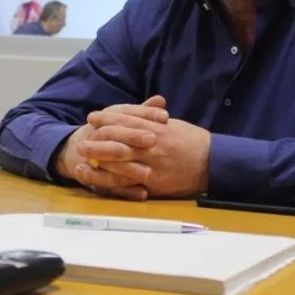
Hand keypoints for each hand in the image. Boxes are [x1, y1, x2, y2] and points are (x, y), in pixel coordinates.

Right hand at [54, 96, 167, 200]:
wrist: (76, 151)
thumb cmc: (110, 133)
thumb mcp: (124, 119)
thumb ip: (143, 112)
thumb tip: (161, 100)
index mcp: (107, 118)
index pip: (125, 112)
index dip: (145, 113)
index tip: (165, 117)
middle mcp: (96, 135)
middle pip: (113, 133)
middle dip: (132, 137)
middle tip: (153, 140)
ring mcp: (92, 157)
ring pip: (107, 161)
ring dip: (128, 168)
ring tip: (148, 172)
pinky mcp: (93, 177)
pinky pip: (106, 185)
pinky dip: (125, 190)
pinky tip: (142, 193)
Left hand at [83, 112, 210, 198]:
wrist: (213, 162)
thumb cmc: (194, 142)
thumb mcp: (174, 125)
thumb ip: (154, 119)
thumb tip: (138, 112)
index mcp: (157, 127)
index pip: (126, 119)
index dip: (107, 118)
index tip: (93, 117)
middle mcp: (153, 144)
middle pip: (118, 140)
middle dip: (97, 140)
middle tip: (82, 140)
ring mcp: (153, 164)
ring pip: (120, 161)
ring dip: (99, 160)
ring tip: (83, 159)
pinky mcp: (155, 182)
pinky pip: (129, 181)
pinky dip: (112, 179)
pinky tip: (99, 178)